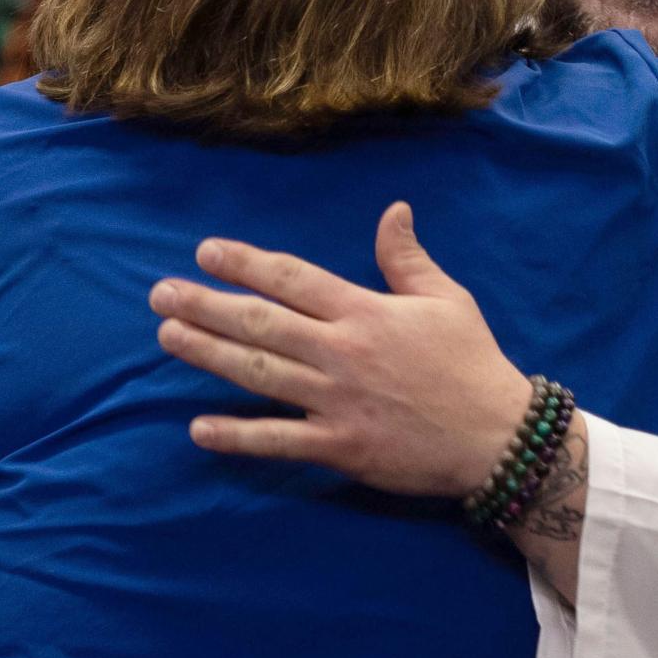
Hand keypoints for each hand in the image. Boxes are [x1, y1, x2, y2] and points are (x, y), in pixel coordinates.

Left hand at [150, 203, 534, 495]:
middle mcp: (343, 352)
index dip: (245, 263)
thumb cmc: (473, 364)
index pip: (293, 279)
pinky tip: (199, 428)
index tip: (205, 253)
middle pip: (261, 323)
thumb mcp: (448, 300)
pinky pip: (278, 441)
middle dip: (206, 306)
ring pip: (259, 373)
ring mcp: (337, 402)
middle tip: (160, 295)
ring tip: (167, 338)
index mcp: (366, 312)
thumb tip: (393, 210)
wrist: (497, 438)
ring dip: (208, 354)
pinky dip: (237, 436)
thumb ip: (408, 258)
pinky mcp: (339, 447)